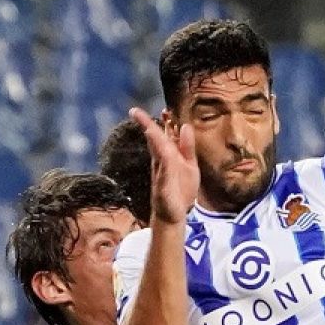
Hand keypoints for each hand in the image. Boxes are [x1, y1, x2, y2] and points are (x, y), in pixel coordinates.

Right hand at [130, 108, 198, 224]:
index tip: (162, 109)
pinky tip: (162, 149)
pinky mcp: (164, 185)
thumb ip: (187, 147)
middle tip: (135, 112)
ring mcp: (161, 173)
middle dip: (147, 126)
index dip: (161, 122)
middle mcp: (161, 162)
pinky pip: (165, 170)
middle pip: (154, 141)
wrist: (175, 214)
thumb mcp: (189, 165)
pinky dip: (164, 159)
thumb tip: (184, 126)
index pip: (162, 136)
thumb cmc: (180, 190)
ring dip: (152, 140)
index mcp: (168, 156)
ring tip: (146, 125)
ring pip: (157, 152)